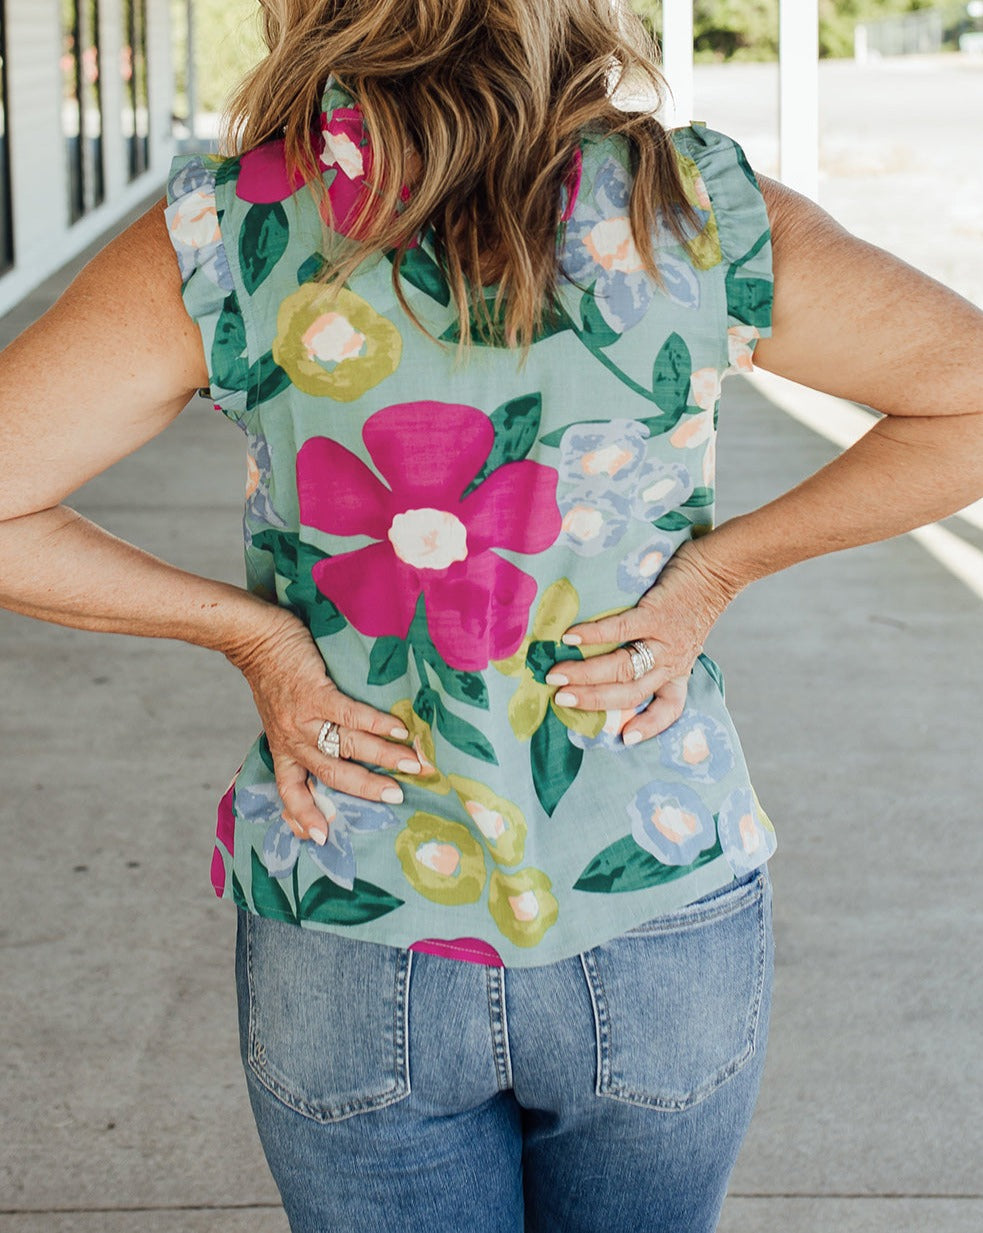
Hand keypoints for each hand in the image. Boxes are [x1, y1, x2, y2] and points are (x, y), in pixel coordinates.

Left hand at [225, 610, 419, 843]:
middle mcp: (293, 739)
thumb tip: (336, 748)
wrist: (256, 639)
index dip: (304, 815)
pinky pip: (350, 714)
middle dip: (366, 788)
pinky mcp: (315, 692)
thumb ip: (301, 735)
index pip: (290, 790)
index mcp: (283, 749)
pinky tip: (400, 730)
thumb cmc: (274, 676)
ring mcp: (304, 717)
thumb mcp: (278, 715)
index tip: (321, 839)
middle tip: (397, 797)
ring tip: (413, 764)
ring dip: (384, 756)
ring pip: (347, 746)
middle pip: (332, 774)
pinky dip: (377, 724)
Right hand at [544, 540, 740, 743]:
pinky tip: (570, 638)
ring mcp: (665, 640)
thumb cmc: (692, 602)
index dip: (650, 727)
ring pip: (622, 667)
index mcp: (677, 670)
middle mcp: (672, 662)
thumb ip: (657, 652)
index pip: (670, 708)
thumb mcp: (682, 637)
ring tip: (556, 674)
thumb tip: (612, 661)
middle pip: (629, 692)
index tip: (626, 740)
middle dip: (592, 699)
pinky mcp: (657, 614)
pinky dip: (593, 635)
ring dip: (585, 674)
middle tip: (560, 699)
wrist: (718, 569)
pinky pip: (621, 630)